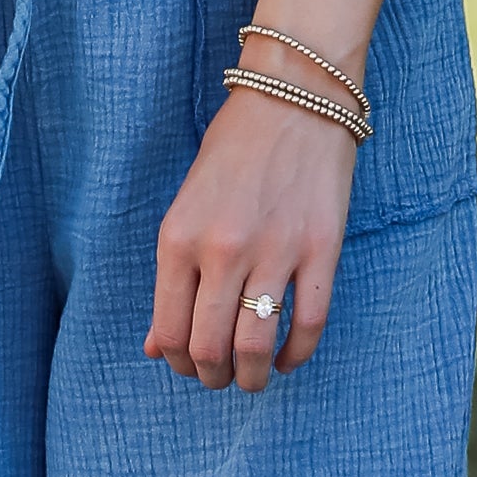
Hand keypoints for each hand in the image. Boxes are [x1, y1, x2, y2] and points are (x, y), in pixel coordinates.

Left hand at [147, 93, 354, 394]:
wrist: (293, 98)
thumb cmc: (233, 152)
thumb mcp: (185, 208)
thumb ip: (172, 278)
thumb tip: (156, 347)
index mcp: (178, 238)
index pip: (169, 331)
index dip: (177, 362)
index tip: (188, 365)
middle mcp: (222, 250)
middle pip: (210, 348)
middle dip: (213, 377)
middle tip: (221, 378)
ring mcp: (275, 251)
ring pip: (256, 345)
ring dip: (251, 376)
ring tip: (252, 376)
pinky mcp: (321, 249)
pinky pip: (308, 324)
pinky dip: (296, 354)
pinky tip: (288, 358)